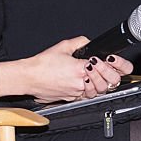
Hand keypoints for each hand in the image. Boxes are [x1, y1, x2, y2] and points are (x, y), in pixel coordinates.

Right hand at [0, 36, 133, 101]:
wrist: (28, 77)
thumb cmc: (41, 64)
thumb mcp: (63, 46)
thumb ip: (81, 42)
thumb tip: (90, 42)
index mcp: (80, 68)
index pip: (105, 67)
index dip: (112, 65)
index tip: (110, 60)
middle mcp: (80, 83)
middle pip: (106, 83)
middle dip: (110, 75)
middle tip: (106, 68)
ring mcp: (76, 92)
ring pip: (98, 92)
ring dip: (100, 83)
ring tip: (96, 74)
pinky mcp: (71, 98)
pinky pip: (86, 96)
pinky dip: (89, 90)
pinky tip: (87, 82)